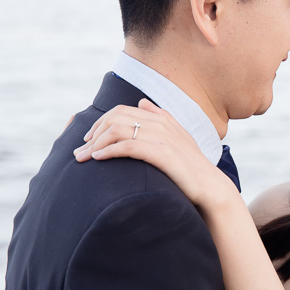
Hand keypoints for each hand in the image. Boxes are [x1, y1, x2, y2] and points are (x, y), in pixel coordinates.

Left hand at [73, 99, 235, 208]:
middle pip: (116, 118)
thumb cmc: (191, 167)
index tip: (89, 140)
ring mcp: (162, 136)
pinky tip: (98, 159)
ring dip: (96, 144)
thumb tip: (142, 102)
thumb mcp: (177, 138)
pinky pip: (128, 146)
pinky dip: (109, 150)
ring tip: (83, 158)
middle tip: (80, 151)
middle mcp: (161, 123)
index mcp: (162, 118)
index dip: (100, 123)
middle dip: (93, 133)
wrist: (210, 186)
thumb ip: (160, 118)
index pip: (121, 111)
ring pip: (118, 130)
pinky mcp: (162, 152)